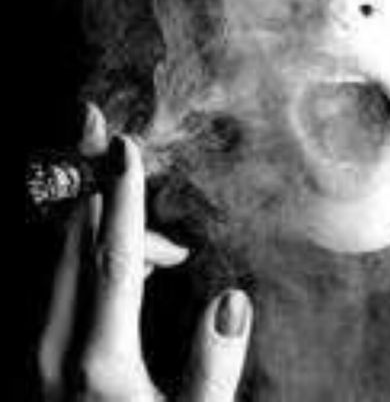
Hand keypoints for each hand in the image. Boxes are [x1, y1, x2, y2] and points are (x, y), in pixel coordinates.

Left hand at [37, 104, 252, 400]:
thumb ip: (211, 367)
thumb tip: (231, 301)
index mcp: (97, 362)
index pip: (112, 255)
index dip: (121, 195)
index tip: (123, 144)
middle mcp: (52, 347)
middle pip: (71, 239)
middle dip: (105, 199)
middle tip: (135, 187)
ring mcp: (36, 350)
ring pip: (60, 255)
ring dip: (105, 231)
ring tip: (169, 260)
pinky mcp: (36, 353)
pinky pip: (59, 278)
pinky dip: (92, 257)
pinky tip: (139, 279)